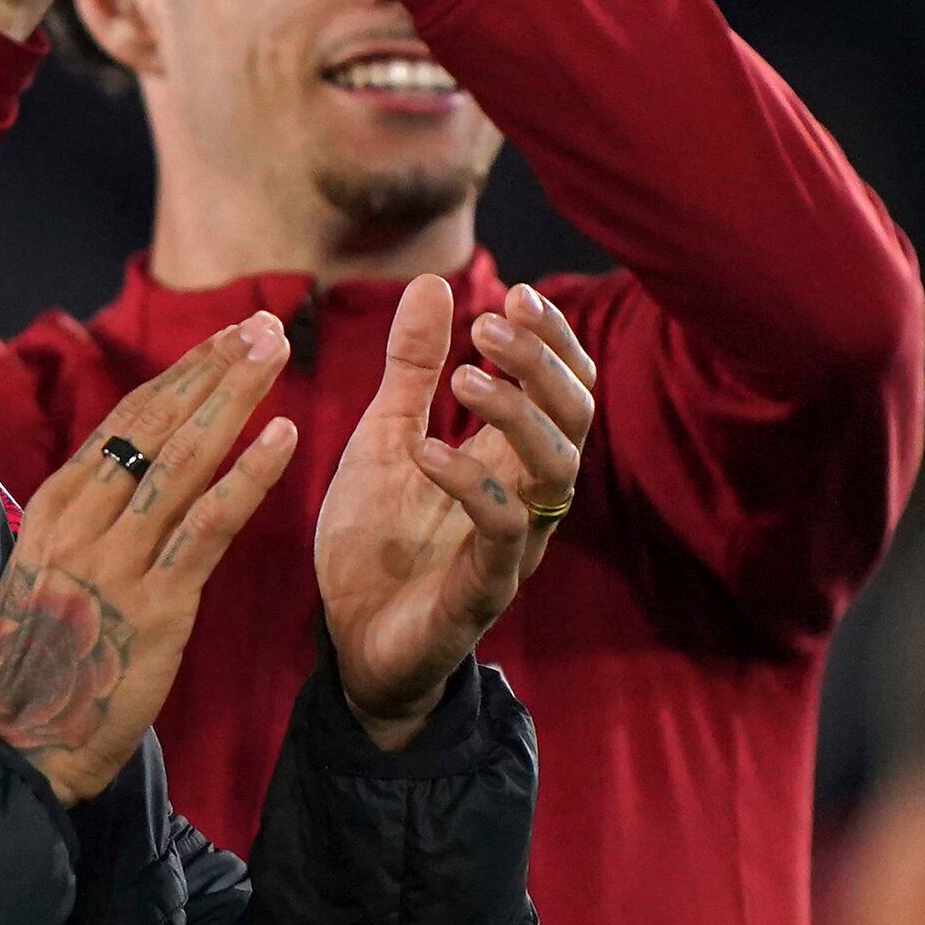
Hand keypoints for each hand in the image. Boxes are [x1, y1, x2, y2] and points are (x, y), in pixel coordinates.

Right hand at [0, 314, 300, 804]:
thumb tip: (119, 475)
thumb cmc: (41, 662)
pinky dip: (247, 477)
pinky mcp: (157, 605)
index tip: (223, 339)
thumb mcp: (44, 571)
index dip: (180, 375)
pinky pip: (208, 527)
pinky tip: (281, 438)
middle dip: (213, 370)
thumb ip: (82, 521)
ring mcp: (118, 561)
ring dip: (233, 401)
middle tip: (262, 325)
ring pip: (183, 461)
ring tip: (274, 354)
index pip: (125, 422)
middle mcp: (82, 522)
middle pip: (156, 426)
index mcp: (54, 508)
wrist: (24, 740)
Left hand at [314, 279, 595, 742]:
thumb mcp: (385, 437)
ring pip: (555, 472)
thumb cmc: (376, 542)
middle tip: (491, 324)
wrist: (349, 642)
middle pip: (576, 420)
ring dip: (516, 415)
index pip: (565, 389)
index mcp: (508, 461)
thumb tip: (433, 282)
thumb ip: (411, 368)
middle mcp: (527, 500)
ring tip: (464, 377)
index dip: (553, 340)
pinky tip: (426, 450)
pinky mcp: (482, 591)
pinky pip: (501, 533)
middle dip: (543, 365)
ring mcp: (511, 547)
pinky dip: (470, 483)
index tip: (514, 294)